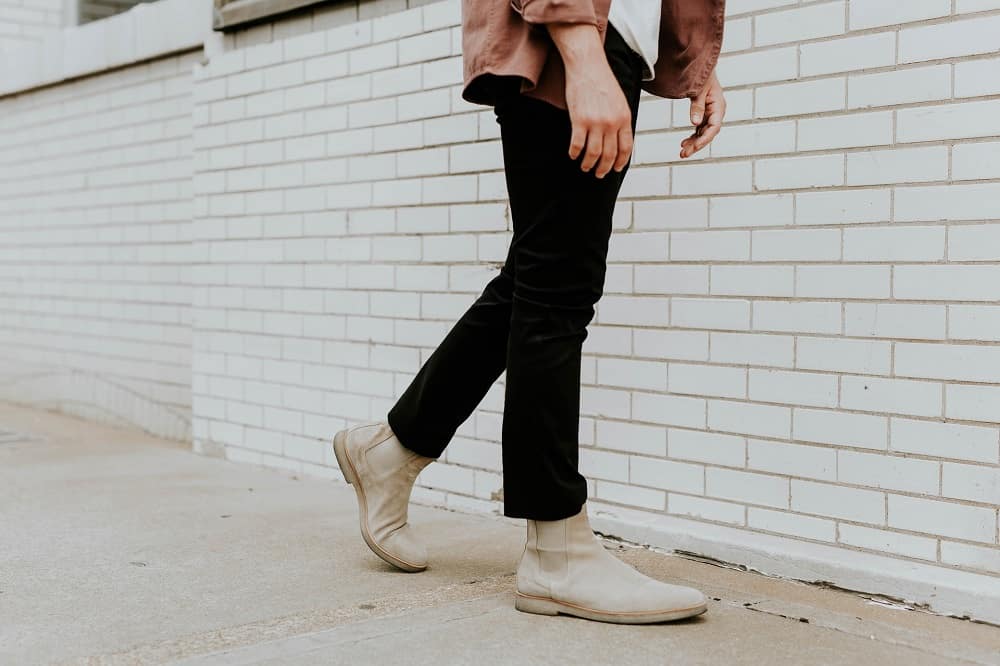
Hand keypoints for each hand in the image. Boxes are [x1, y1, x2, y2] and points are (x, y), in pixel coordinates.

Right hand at [546, 23, 633, 178]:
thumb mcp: (619, 101)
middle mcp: (612, 123)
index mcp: (624, 118)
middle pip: (609, 155)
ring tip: (585, 167)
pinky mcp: (579, 120)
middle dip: (603, 168)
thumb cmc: (602, 81)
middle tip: (598, 174)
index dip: (620, 162)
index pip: (625, 148)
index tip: (615, 169)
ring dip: (588, 164)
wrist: (588, 66)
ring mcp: (595, 122)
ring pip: (593, 154)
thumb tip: (618, 139)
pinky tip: (572, 155)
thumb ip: (620, 120)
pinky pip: (576, 145)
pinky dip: (574, 153)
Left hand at [680, 70, 724, 158]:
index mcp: (719, 106)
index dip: (705, 138)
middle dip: (697, 145)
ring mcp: (711, 114)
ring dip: (693, 143)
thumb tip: (695, 123)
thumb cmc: (703, 76)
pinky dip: (692, 136)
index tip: (695, 147)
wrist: (702, 68)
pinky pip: (700, 129)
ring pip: (703, 133)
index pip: (714, 126)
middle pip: (708, 133)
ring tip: (682, 152)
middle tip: (684, 154)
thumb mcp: (699, 90)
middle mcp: (717, 112)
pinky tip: (684, 143)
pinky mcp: (705, 115)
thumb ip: (697, 107)